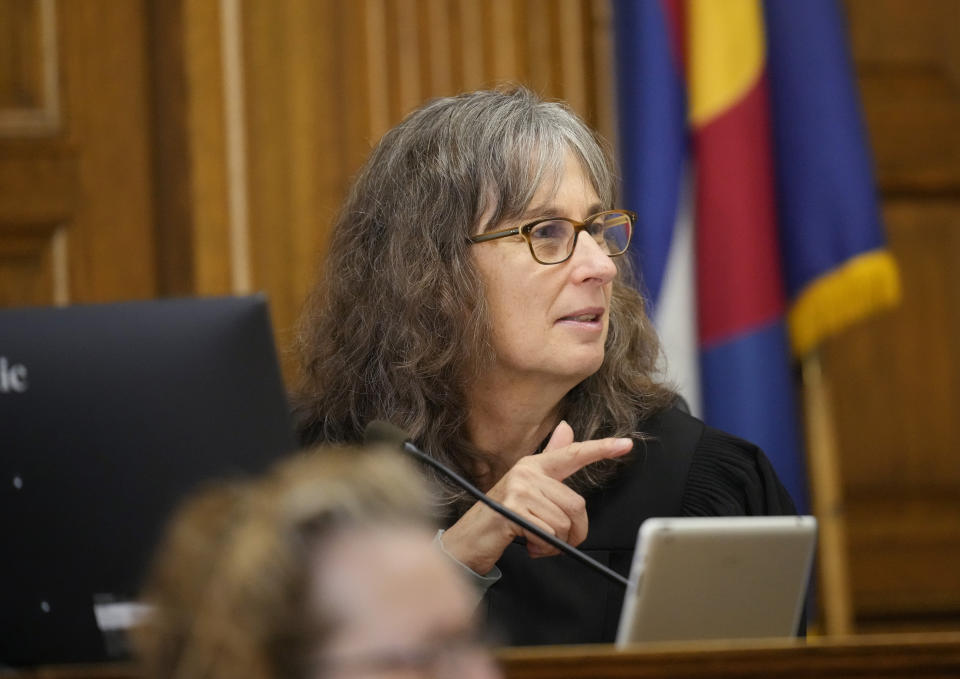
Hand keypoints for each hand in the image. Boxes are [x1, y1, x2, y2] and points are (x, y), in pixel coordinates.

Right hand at [440, 421, 632, 574]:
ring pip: (564, 523)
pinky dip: (543, 548)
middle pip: (576, 505)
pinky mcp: (514, 509)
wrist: (467, 540)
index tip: (627, 444)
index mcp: (534, 465)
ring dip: (555, 543)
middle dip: (572, 532)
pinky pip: (549, 534)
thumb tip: (566, 428)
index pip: (573, 453)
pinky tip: (527, 544)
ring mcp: (519, 489)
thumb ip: (550, 461)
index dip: (601, 449)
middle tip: (552, 540)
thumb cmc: (501, 517)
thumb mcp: (527, 489)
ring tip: (534, 540)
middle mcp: (527, 472)